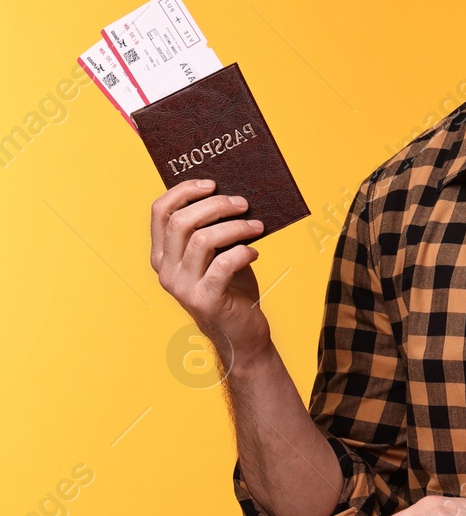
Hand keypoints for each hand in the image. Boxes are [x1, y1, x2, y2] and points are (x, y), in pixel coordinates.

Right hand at [150, 179, 269, 370]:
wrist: (240, 331)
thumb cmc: (231, 286)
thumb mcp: (215, 254)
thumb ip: (212, 229)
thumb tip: (230, 194)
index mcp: (162, 254)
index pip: (160, 212)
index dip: (183, 191)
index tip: (212, 184)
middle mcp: (166, 270)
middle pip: (182, 221)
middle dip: (216, 205)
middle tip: (243, 203)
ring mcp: (182, 286)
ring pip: (202, 239)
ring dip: (235, 227)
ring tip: (256, 227)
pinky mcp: (205, 300)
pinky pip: (222, 265)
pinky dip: (242, 252)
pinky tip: (254, 252)